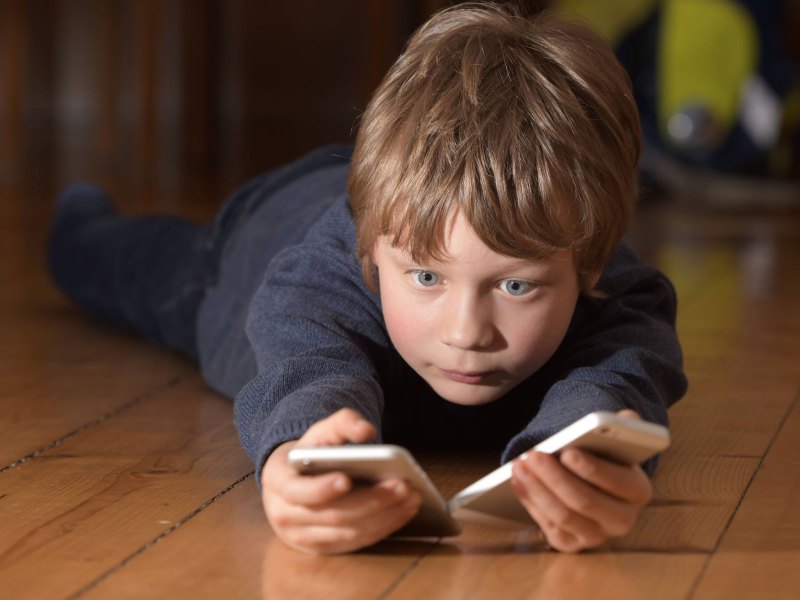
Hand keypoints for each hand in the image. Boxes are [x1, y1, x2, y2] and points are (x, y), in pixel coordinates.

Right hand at [260, 408, 420, 554]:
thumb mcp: (321, 430)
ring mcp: (303, 536)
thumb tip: (367, 430)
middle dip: (370, 501)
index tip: (346, 479)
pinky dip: (382, 529)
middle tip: (402, 486)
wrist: (294, 478)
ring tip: (411, 498)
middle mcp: (285, 514)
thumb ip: (343, 423)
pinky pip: (356, 543)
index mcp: (278, 481)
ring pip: (348, 533)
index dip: (321, 489)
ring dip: (384, 517)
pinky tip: (403, 512)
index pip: (297, 491)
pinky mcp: (322, 548)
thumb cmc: (311, 451)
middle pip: (332, 515)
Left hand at [510, 410, 653, 552]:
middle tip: (533, 455)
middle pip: (585, 502)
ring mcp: (596, 536)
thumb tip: (627, 417)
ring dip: (537, 489)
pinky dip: (530, 501)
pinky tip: (517, 480)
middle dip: (555, 477)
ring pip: (563, 516)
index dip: (592, 468)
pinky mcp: (571, 544)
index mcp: (638, 490)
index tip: (568, 452)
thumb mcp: (616, 439)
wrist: (590, 482)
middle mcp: (622, 520)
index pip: (617, 482)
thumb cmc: (601, 456)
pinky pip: (548, 526)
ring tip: (519, 465)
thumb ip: (624, 425)